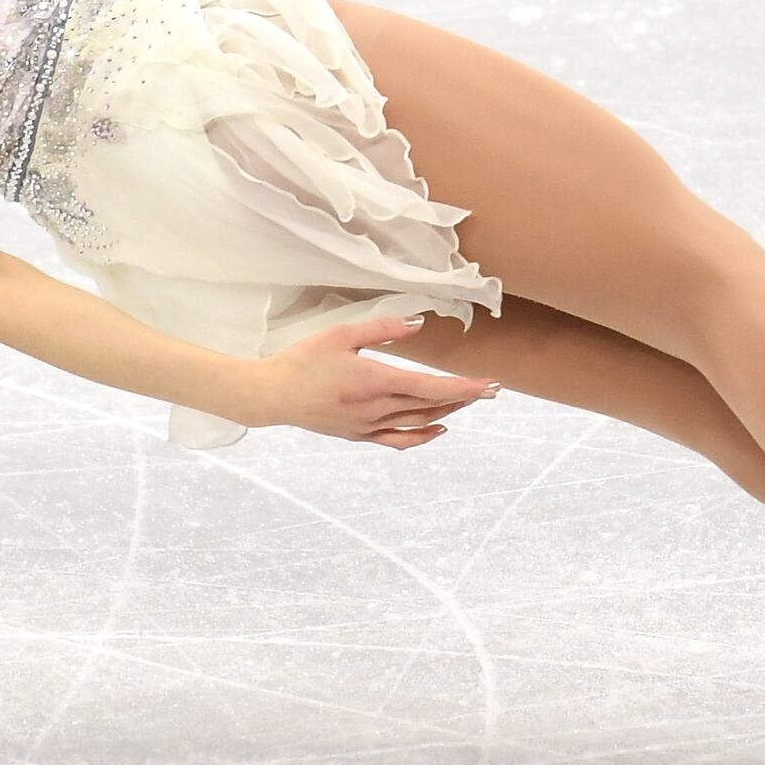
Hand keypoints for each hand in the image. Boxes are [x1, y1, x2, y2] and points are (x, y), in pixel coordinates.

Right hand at [239, 314, 497, 447]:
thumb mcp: (341, 334)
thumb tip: (417, 325)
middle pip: (432, 406)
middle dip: (465, 398)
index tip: (490, 386)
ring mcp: (369, 426)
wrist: (272, 395)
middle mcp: (377, 408)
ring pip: (420, 423)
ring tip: (468, 400)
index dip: (465, 388)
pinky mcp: (359, 435)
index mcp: (375, 380)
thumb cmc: (303, 360)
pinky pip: (399, 440)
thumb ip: (382, 328)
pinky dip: (423, 436)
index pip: (432, 387)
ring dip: (448, 412)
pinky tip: (439, 428)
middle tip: (491, 390)